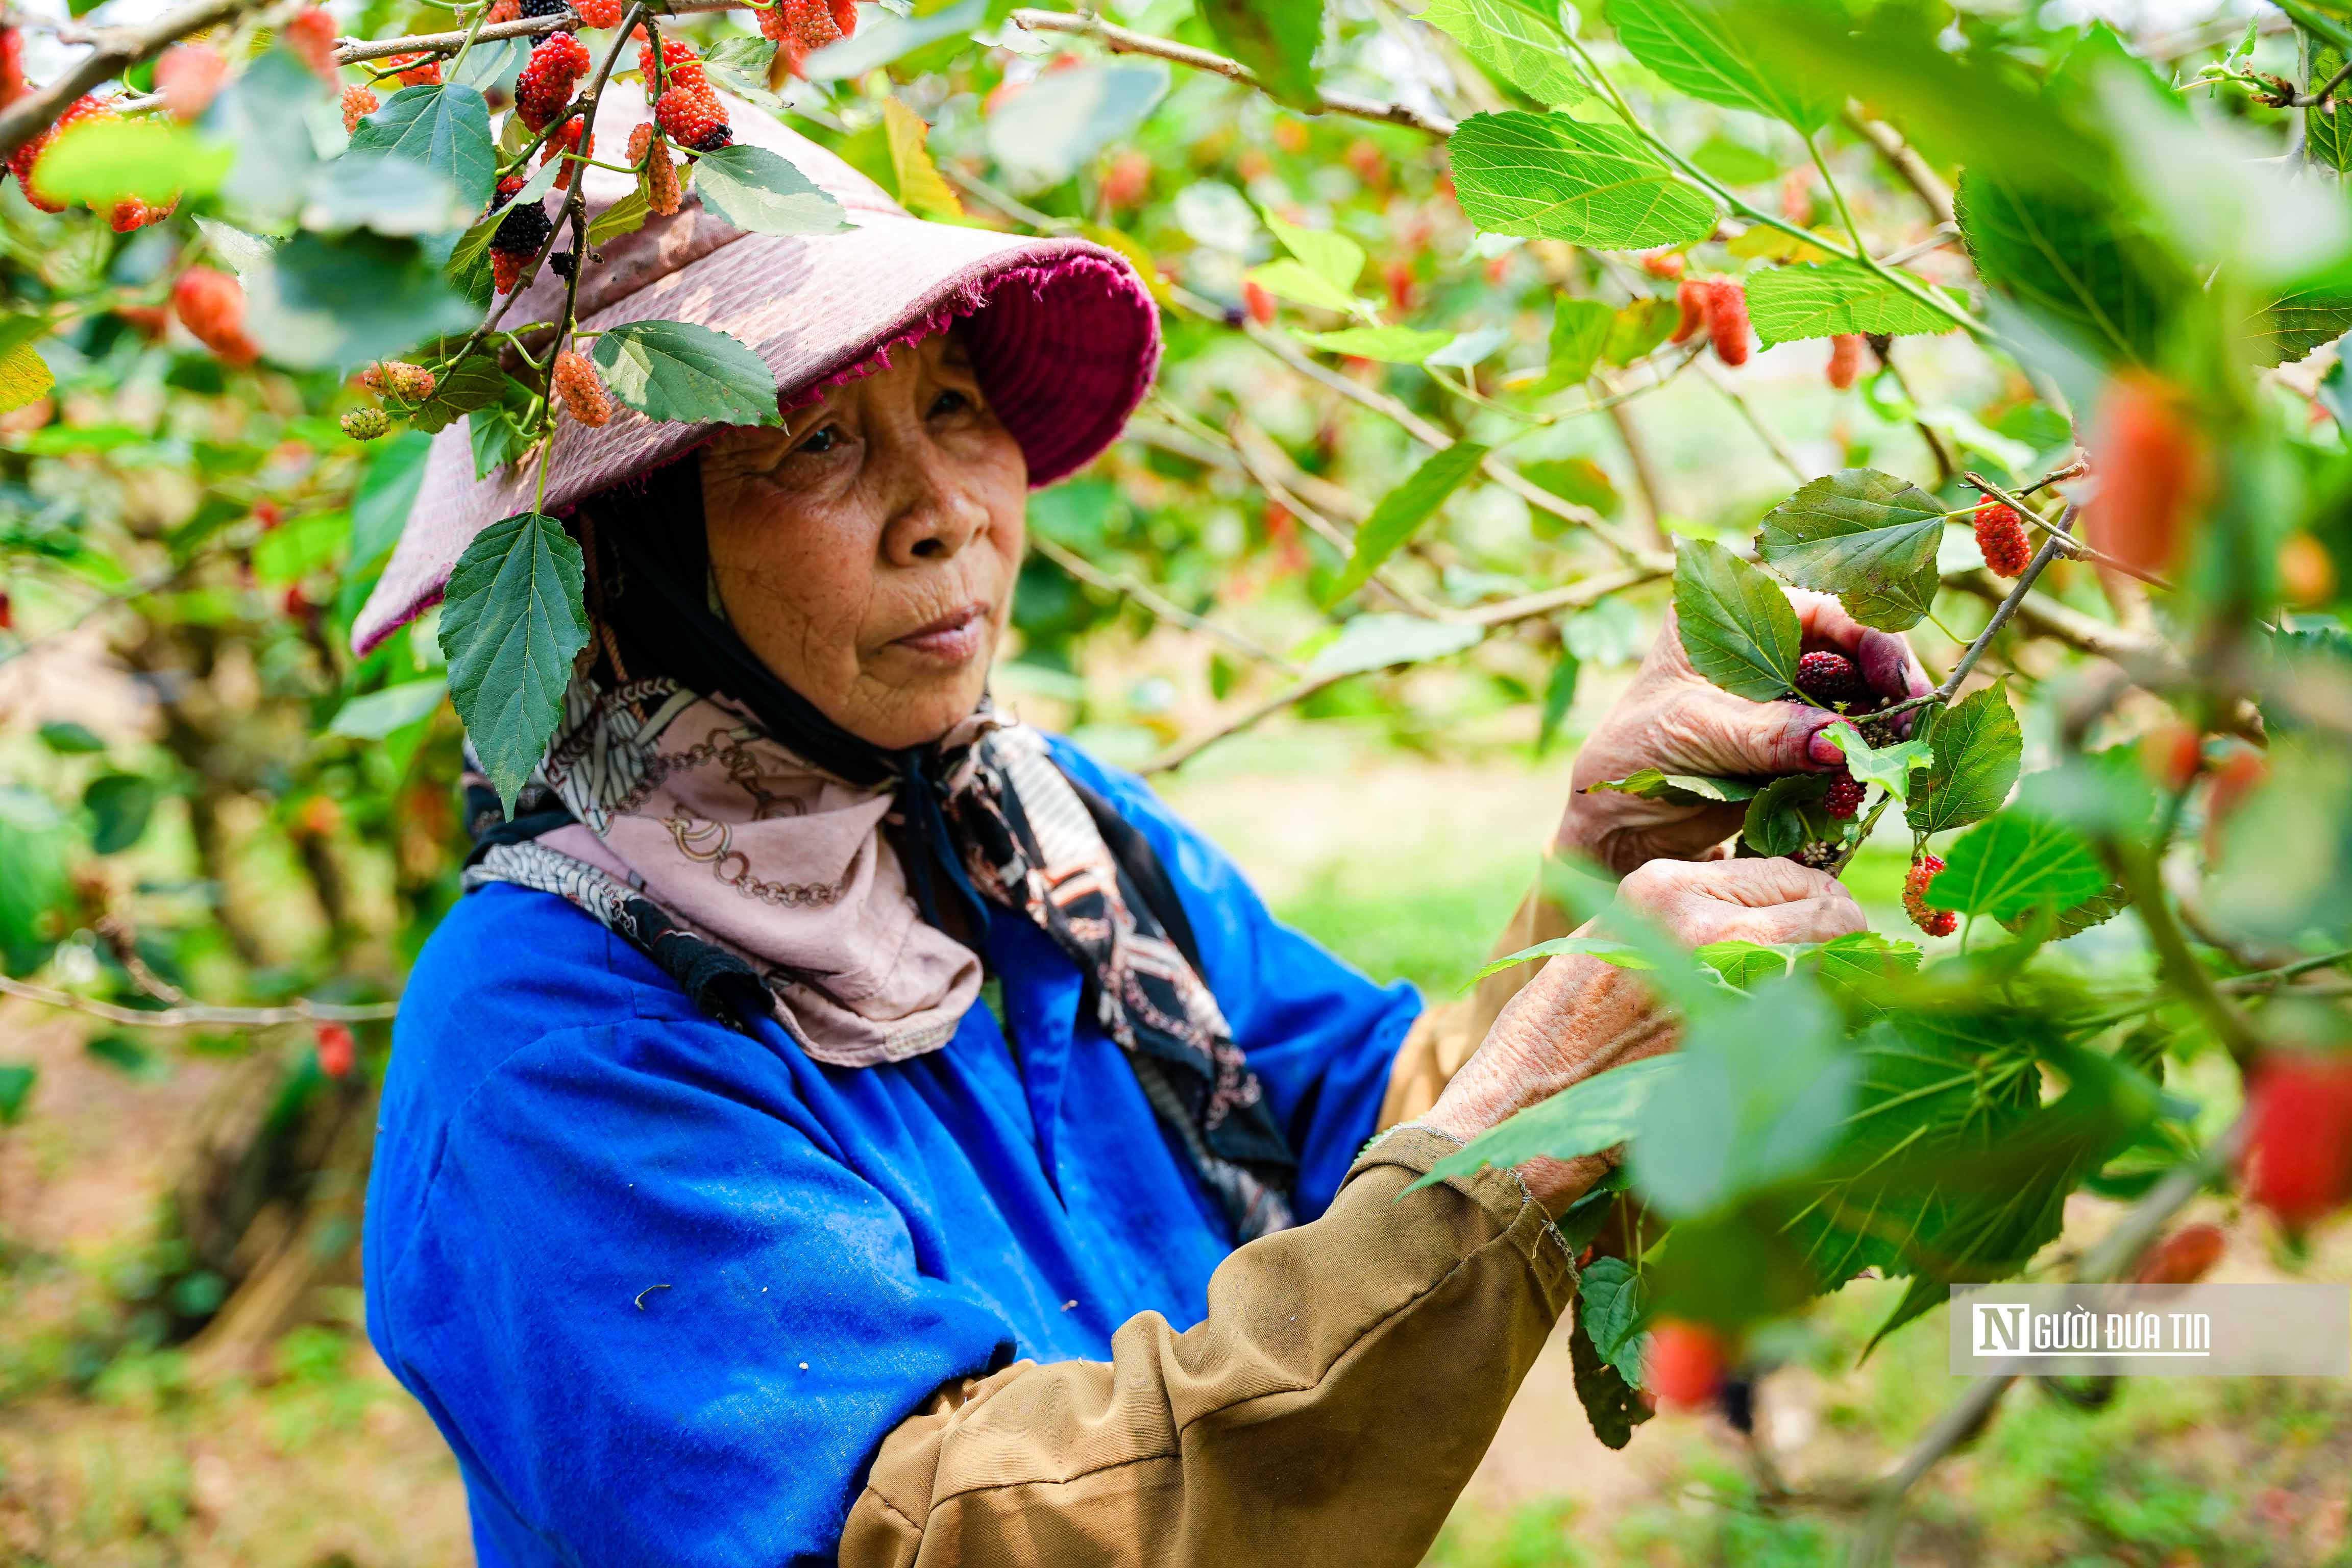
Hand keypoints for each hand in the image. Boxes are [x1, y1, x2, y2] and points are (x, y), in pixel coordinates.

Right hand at [1420, 859, 1864, 1212]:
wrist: (1530, 1098)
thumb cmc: (1564, 1027)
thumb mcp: (1619, 938)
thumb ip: (1692, 914)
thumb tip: (1772, 906)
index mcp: (1666, 886)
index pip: (1795, 878)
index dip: (1819, 909)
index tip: (1818, 937)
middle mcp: (1703, 920)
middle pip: (1835, 916)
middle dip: (1845, 946)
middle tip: (1836, 977)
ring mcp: (1727, 983)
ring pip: (1841, 970)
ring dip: (1843, 990)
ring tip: (1815, 1014)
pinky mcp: (1744, 1044)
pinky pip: (1823, 1029)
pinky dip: (1827, 1038)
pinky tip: (1799, 1050)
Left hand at [1556, 589, 1930, 873]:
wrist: (1615, 823)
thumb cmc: (1632, 757)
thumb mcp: (1693, 732)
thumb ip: (1766, 733)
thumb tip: (1840, 738)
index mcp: (1731, 613)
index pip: (1822, 609)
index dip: (1872, 640)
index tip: (1901, 683)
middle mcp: (1764, 646)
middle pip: (1853, 651)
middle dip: (1888, 687)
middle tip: (1914, 728)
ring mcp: (1784, 696)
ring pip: (1857, 699)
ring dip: (1883, 727)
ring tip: (1903, 756)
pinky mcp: (1795, 744)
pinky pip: (1846, 744)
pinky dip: (1865, 760)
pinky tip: (1879, 777)